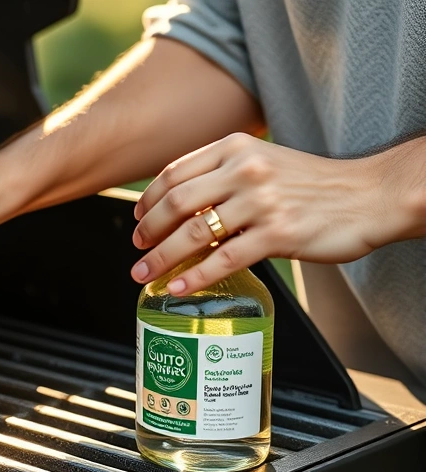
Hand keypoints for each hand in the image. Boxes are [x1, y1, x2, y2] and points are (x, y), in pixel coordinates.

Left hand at [129, 132, 424, 295]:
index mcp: (236, 149)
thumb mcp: (265, 162)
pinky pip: (224, 260)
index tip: (136, 218)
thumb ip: (225, 174)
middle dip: (148, 231)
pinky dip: (195, 276)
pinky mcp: (278, 235)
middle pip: (176, 203)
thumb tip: (180, 204)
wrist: (369, 196)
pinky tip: (179, 287)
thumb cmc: (313, 184)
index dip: (148, 199)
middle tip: (136, 249)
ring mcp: (262, 202)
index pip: (174, 173)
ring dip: (161, 257)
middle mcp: (245, 170)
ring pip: (194, 233)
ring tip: (144, 273)